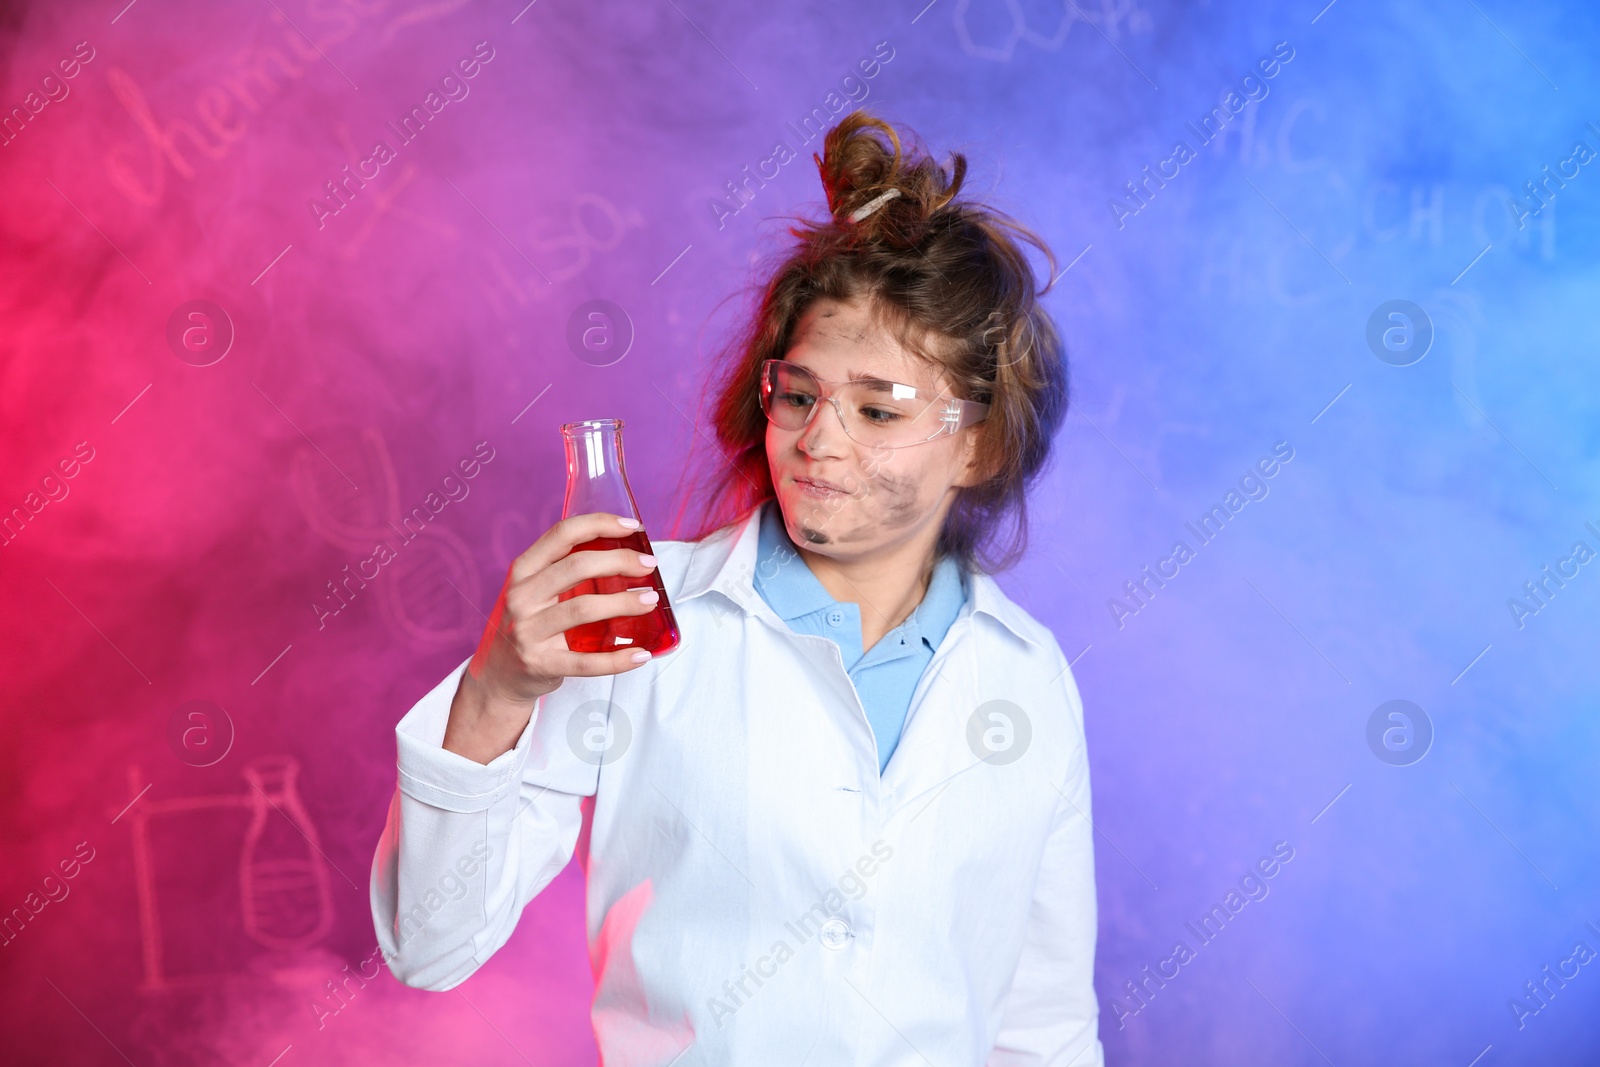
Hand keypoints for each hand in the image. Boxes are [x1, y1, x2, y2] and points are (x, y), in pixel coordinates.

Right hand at [443, 512, 660, 763]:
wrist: (497, 677)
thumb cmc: (527, 626)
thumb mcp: (533, 592)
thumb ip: (564, 573)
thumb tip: (623, 554)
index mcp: (523, 571)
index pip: (562, 535)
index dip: (599, 524)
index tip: (632, 527)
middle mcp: (521, 597)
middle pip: (577, 567)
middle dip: (619, 561)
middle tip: (649, 566)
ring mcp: (527, 631)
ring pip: (583, 609)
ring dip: (624, 603)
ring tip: (650, 601)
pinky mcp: (539, 664)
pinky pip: (585, 662)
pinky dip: (617, 659)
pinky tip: (641, 655)